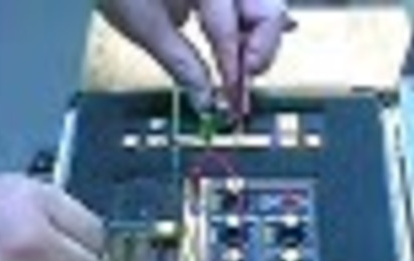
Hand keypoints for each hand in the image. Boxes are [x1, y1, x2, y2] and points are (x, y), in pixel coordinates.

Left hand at [99, 0, 292, 116]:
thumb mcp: (145, 25)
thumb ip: (181, 63)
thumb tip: (204, 97)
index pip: (230, 32)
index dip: (234, 70)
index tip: (234, 98)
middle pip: (268, 14)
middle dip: (260, 51)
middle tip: (242, 82)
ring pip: (264, 10)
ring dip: (258, 41)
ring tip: (244, 68)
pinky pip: (249, 4)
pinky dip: (252, 25)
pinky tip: (254, 44)